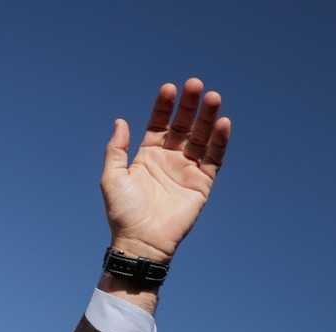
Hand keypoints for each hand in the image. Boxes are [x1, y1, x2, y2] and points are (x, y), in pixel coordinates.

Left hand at [102, 78, 230, 264]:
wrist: (141, 241)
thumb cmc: (123, 213)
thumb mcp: (112, 177)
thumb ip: (116, 149)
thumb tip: (120, 121)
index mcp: (148, 155)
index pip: (159, 124)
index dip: (164, 107)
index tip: (169, 89)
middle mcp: (169, 159)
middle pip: (183, 126)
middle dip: (189, 106)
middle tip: (195, 85)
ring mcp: (187, 170)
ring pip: (201, 137)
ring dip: (208, 117)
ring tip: (213, 98)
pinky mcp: (202, 183)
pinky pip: (214, 159)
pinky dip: (219, 142)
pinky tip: (222, 123)